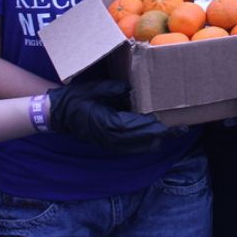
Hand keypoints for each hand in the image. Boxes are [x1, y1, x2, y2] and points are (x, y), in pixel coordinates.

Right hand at [47, 78, 187, 152]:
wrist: (55, 115)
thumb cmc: (73, 99)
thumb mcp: (93, 88)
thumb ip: (113, 89)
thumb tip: (131, 89)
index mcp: (109, 124)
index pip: (142, 129)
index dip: (161, 128)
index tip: (178, 127)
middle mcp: (111, 138)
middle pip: (145, 141)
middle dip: (164, 136)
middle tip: (182, 128)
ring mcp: (109, 144)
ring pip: (139, 147)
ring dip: (155, 140)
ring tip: (171, 131)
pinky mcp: (107, 144)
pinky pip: (131, 148)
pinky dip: (145, 142)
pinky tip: (153, 134)